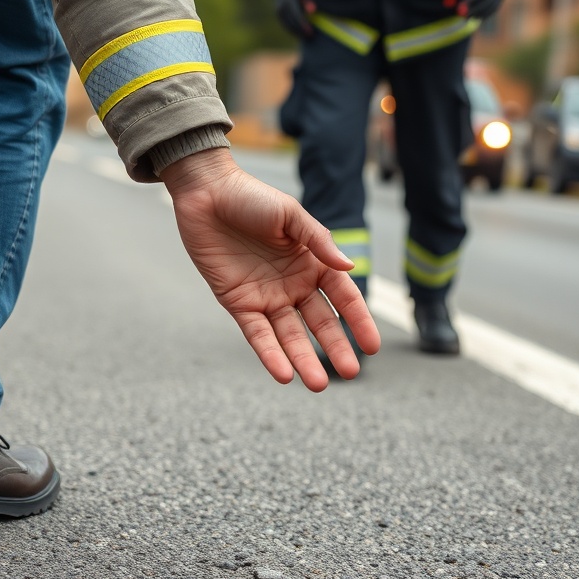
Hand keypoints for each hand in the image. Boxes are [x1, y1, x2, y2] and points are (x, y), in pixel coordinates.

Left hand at [161, 148, 380, 391]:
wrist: (206, 193)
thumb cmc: (251, 197)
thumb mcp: (290, 215)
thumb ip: (319, 241)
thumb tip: (350, 265)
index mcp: (312, 262)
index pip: (343, 296)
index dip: (358, 321)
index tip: (372, 346)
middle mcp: (293, 284)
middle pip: (320, 322)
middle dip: (335, 348)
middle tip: (350, 373)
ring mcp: (267, 296)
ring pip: (289, 335)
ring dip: (302, 359)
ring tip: (317, 385)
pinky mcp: (238, 303)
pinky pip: (257, 334)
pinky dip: (269, 354)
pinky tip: (283, 374)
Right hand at [272, 0, 316, 37]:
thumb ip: (309, 0)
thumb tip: (313, 11)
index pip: (296, 13)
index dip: (303, 24)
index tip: (310, 31)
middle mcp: (281, 4)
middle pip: (291, 21)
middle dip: (301, 30)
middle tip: (311, 36)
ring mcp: (278, 10)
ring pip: (287, 25)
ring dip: (297, 32)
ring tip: (307, 36)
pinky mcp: (278, 15)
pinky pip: (285, 25)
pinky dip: (292, 30)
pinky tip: (300, 33)